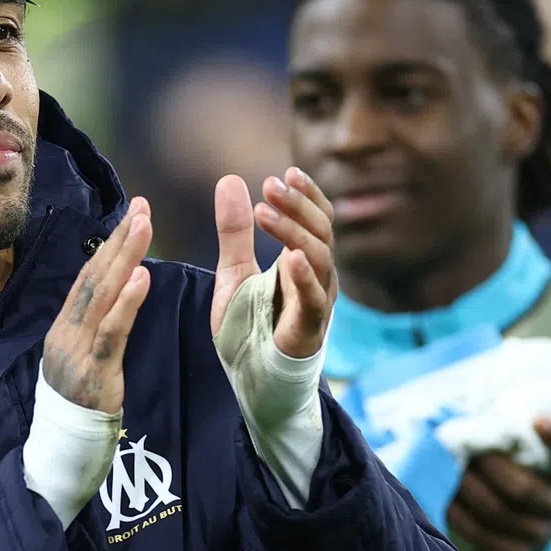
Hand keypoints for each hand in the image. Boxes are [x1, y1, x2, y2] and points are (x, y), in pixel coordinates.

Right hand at [43, 197, 152, 411]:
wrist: (63, 444)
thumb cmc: (80, 399)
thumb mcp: (80, 356)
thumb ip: (93, 326)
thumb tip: (113, 294)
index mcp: (65, 325)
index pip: (89, 277)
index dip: (110, 245)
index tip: (132, 215)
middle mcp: (66, 330)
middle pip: (95, 277)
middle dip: (119, 240)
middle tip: (141, 207)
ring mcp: (77, 348)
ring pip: (102, 295)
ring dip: (124, 257)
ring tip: (144, 226)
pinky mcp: (95, 369)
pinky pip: (112, 331)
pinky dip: (127, 301)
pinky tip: (142, 276)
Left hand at [210, 168, 337, 357]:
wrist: (253, 378)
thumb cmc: (251, 327)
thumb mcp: (233, 272)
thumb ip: (234, 232)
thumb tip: (229, 179)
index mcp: (302, 261)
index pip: (316, 218)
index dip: (306, 194)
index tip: (285, 172)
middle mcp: (317, 277)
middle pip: (321, 230)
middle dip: (297, 205)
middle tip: (271, 184)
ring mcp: (317, 301)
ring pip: (320, 257)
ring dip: (293, 231)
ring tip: (265, 211)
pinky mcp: (309, 328)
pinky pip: (314, 299)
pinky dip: (304, 277)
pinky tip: (292, 257)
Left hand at [447, 418, 550, 550]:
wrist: (514, 535)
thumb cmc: (507, 480)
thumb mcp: (519, 460)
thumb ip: (514, 438)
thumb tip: (508, 405)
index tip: (537, 418)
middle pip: (523, 489)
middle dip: (488, 468)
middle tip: (462, 451)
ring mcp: (536, 532)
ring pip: (497, 512)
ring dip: (465, 490)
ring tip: (444, 472)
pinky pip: (481, 534)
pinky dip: (457, 515)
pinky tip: (442, 500)